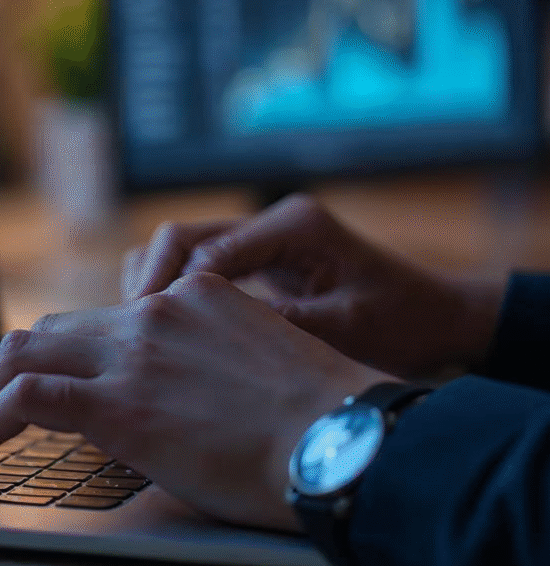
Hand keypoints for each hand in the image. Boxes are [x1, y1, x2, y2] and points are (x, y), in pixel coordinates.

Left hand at [0, 272, 388, 530]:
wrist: (345, 438)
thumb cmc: (319, 421)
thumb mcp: (256, 363)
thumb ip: (204, 360)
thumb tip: (172, 397)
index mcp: (189, 297)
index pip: (100, 319)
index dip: (60, 357)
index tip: (42, 391)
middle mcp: (153, 312)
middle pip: (48, 329)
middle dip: (4, 373)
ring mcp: (134, 352)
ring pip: (24, 353)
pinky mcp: (121, 401)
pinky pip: (27, 400)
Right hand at [121, 194, 504, 381]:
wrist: (437, 319)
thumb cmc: (403, 325)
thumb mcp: (345, 332)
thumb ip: (278, 328)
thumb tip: (206, 342)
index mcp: (292, 225)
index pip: (204, 247)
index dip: (166, 289)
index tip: (141, 332)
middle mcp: (269, 223)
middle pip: (179, 238)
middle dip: (149, 284)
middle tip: (128, 334)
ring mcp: (260, 238)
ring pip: (179, 249)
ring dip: (157, 287)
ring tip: (142, 337)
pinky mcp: (256, 261)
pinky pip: (196, 268)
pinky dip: (175, 295)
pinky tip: (168, 336)